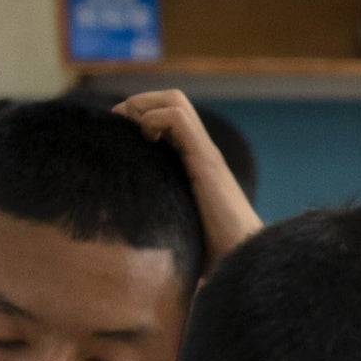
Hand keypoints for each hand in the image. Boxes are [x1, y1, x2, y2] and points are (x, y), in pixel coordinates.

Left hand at [116, 90, 264, 257]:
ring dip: (143, 107)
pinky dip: (154, 121)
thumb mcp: (174, 227)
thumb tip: (125, 248)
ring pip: (174, 101)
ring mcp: (205, 154)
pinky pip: (177, 118)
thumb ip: (158, 219)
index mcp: (194, 163)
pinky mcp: (205, 161)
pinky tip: (147, 144)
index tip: (120, 139)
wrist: (241, 261)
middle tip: (123, 129)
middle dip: (138, 104)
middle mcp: (201, 152)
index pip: (167, 115)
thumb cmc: (210, 255)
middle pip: (172, 99)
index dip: (138, 115)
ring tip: (134, 134)